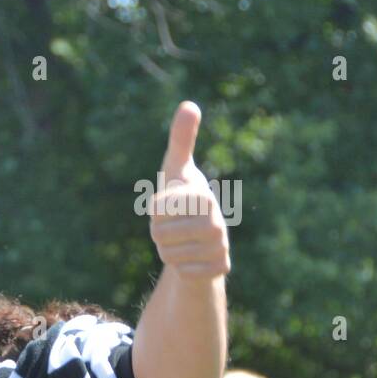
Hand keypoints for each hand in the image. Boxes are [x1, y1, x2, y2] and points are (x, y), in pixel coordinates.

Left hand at [148, 102, 230, 281]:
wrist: (201, 237)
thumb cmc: (183, 197)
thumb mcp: (176, 168)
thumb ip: (180, 138)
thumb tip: (189, 105)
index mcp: (203, 197)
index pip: (156, 210)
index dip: (156, 210)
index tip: (170, 206)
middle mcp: (217, 223)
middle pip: (158, 234)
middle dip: (159, 232)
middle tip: (175, 226)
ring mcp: (221, 248)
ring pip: (168, 255)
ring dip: (168, 250)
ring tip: (183, 240)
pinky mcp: (220, 269)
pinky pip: (183, 272)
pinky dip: (181, 267)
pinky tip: (193, 257)